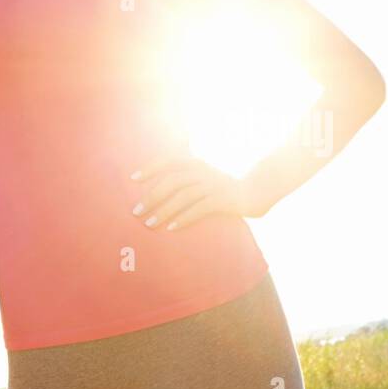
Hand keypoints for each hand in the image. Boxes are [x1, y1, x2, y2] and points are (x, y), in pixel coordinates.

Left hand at [129, 153, 263, 230]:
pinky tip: (172, 228)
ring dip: (164, 211)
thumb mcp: (204, 174)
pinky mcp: (222, 200)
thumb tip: (158, 180)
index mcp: (196, 162)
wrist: (254, 191)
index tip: (133, 179)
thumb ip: (185, 172)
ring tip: (150, 224)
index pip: (169, 160)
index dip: (150, 167)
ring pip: (183, 197)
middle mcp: (203, 171)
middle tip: (136, 212)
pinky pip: (199, 209)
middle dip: (152, 197)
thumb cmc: (222, 186)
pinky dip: (184, 218)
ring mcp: (213, 185)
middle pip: (172, 182)